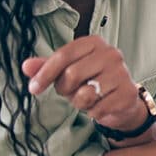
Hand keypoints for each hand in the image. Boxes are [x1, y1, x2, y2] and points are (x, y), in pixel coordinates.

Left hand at [22, 36, 147, 131]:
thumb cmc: (92, 80)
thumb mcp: (68, 70)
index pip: (63, 55)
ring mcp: (122, 73)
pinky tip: (101, 104)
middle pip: (72, 75)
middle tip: (71, 91)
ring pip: (85, 94)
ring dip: (80, 102)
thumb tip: (27, 66)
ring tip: (88, 97)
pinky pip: (97, 109)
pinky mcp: (128, 93)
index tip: (34, 87)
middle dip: (65, 89)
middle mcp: (111, 54)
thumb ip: (47, 66)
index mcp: (95, 43)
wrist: (122, 98)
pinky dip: (94, 112)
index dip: (45, 73)